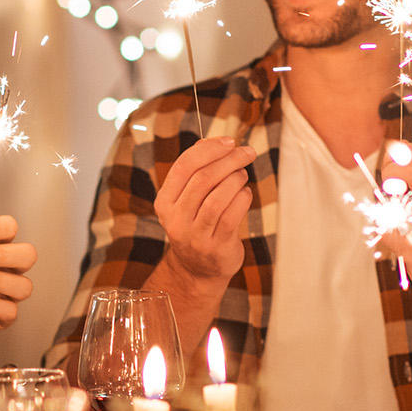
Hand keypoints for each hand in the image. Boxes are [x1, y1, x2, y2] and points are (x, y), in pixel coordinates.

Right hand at [153, 138, 253, 287]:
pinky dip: (242, 199)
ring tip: (242, 175)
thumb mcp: (188, 199)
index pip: (184, 166)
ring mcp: (194, 235)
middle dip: (229, 160)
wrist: (198, 269)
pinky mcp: (215, 246)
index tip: (229, 141)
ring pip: (218, 196)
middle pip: (203, 179)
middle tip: (246, 153)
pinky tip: (245, 194)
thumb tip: (212, 142)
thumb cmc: (198, 224)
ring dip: (236, 179)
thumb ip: (197, 171)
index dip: (209, 149)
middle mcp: (175, 219)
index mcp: (165, 202)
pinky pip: (232, 215)